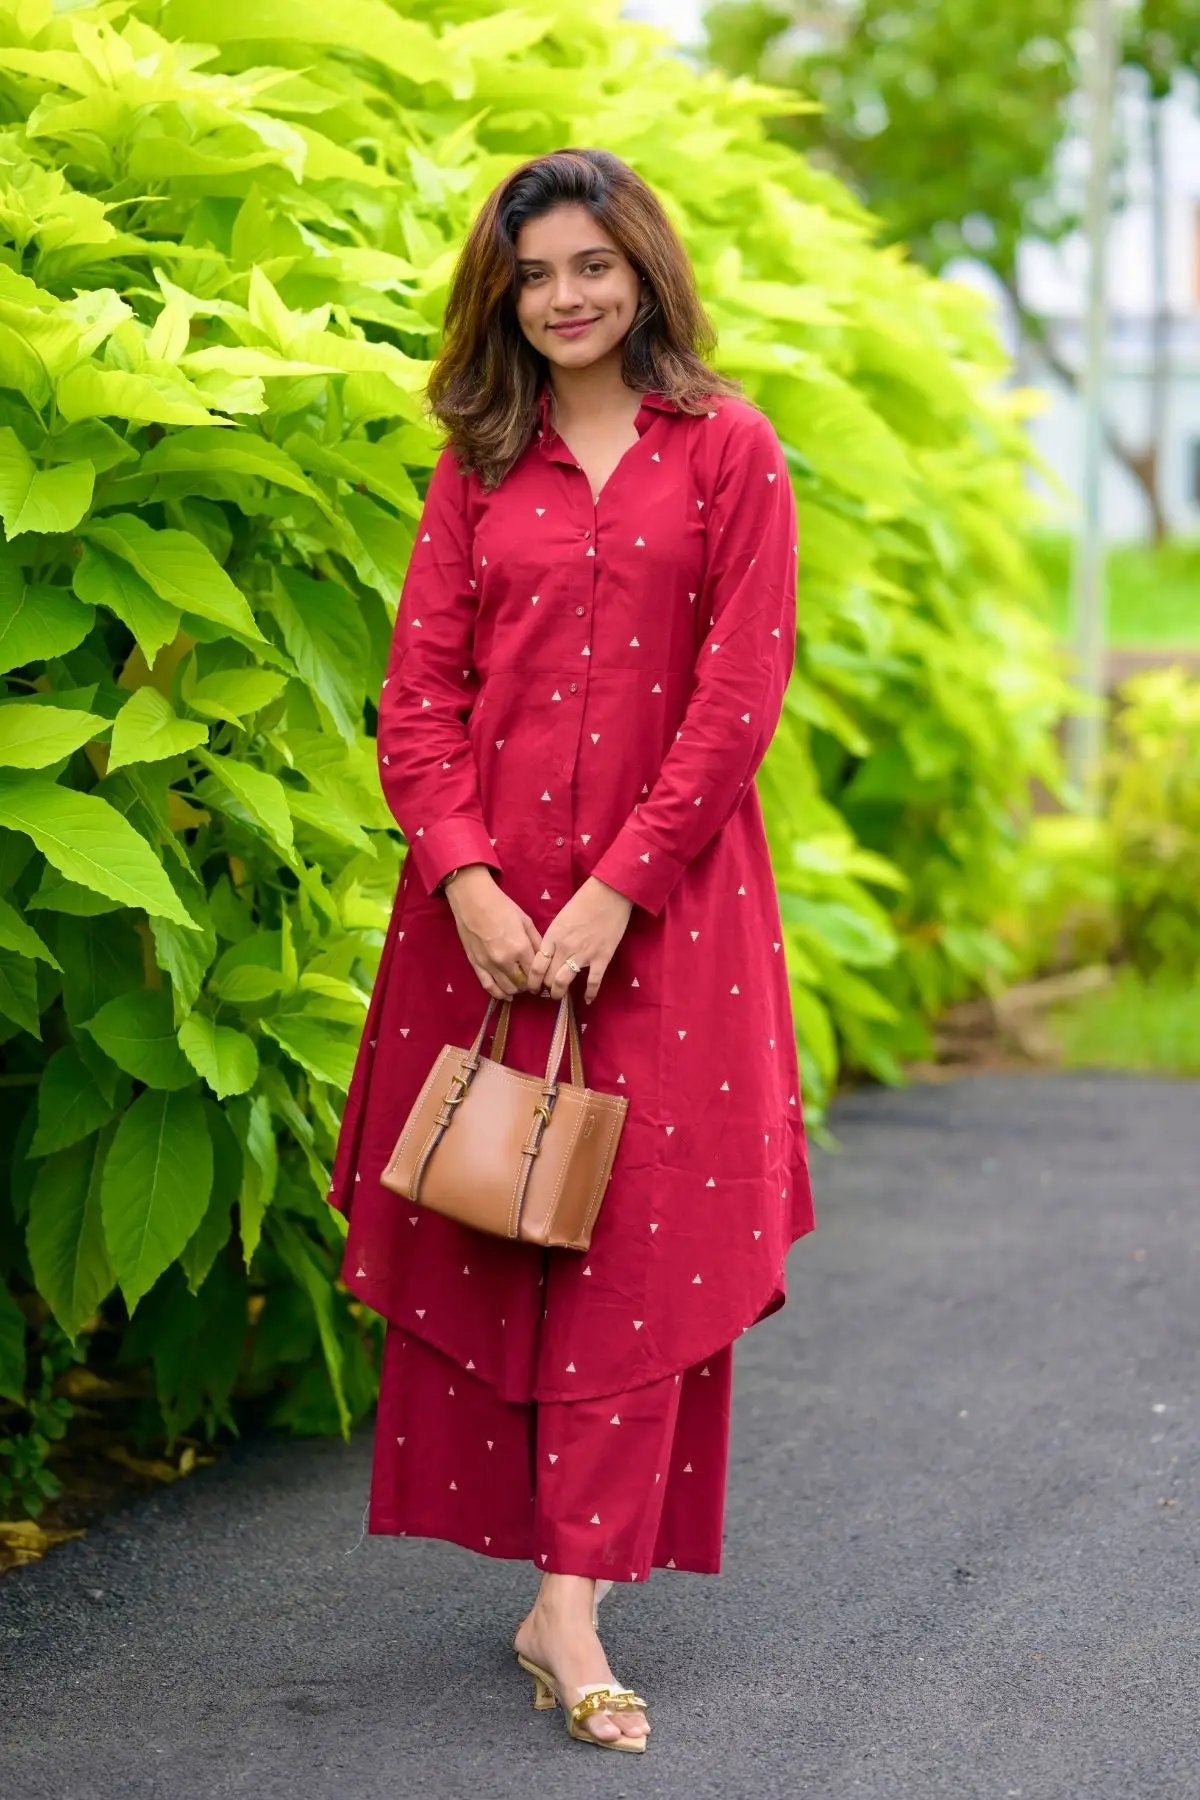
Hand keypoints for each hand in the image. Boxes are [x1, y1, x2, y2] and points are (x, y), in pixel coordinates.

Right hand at [446, 867, 542, 999]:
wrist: (473, 900)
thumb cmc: (501, 906)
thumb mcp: (525, 921)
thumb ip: (536, 941)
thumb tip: (545, 958)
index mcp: (520, 947)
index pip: (535, 973)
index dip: (541, 977)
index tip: (543, 978)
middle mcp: (505, 960)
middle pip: (522, 983)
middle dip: (529, 985)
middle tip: (532, 981)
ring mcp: (489, 964)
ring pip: (507, 988)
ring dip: (516, 989)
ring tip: (520, 985)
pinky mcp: (476, 965)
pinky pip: (488, 986)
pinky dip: (499, 994)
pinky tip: (506, 996)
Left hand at [524, 876, 633, 1004]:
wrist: (609, 894)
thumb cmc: (583, 902)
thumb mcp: (561, 919)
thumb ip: (553, 938)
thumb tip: (548, 955)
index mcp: (553, 936)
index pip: (536, 966)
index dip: (532, 981)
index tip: (533, 987)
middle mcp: (564, 948)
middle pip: (547, 977)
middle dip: (544, 989)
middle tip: (546, 993)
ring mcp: (583, 954)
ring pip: (564, 982)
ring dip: (559, 993)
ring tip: (559, 996)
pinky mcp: (602, 957)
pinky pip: (593, 982)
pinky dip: (589, 993)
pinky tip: (587, 1000)